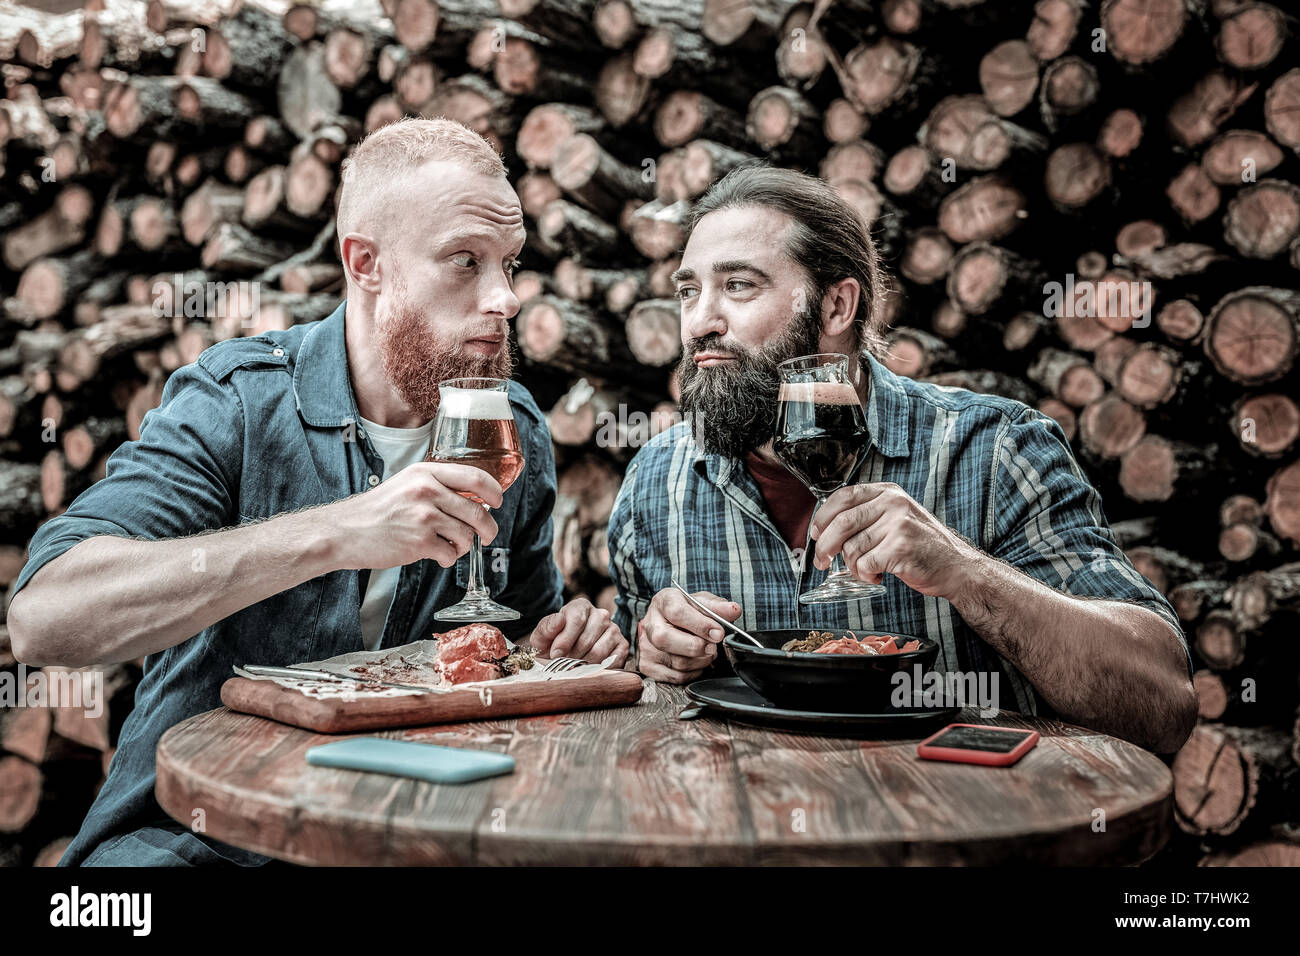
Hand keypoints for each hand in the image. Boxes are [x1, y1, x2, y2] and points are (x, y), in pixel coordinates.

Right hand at [322, 462, 502, 570]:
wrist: (344, 531)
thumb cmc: (377, 510)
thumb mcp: (407, 483)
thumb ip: (438, 486)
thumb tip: (475, 498)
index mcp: (426, 472)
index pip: (476, 477)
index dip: (494, 491)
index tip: (498, 502)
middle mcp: (427, 491)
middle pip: (478, 511)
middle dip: (488, 529)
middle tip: (486, 536)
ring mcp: (424, 516)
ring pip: (467, 535)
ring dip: (462, 546)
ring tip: (447, 546)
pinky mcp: (420, 542)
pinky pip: (451, 554)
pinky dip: (447, 559)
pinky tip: (435, 555)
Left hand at [528, 598, 627, 665]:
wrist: (565, 655)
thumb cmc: (553, 644)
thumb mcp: (542, 637)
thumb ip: (547, 627)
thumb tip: (559, 621)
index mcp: (581, 606)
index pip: (577, 620)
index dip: (564, 640)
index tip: (555, 654)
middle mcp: (601, 614)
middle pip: (587, 639)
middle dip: (572, 656)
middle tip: (564, 663)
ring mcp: (614, 629)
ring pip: (599, 652)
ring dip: (583, 664)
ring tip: (575, 665)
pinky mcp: (622, 646)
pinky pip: (611, 661)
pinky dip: (598, 668)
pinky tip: (589, 668)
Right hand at [634, 589, 739, 683]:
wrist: (668, 622)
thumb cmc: (686, 611)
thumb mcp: (702, 602)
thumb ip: (717, 607)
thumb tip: (733, 610)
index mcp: (663, 602)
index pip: (677, 613)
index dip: (700, 625)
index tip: (718, 633)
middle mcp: (650, 623)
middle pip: (666, 639)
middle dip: (696, 647)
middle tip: (713, 647)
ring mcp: (646, 646)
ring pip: (675, 661)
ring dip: (700, 661)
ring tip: (708, 653)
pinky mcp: (648, 665)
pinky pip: (675, 677)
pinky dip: (693, 673)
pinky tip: (698, 663)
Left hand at [810, 482, 981, 599]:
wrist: (956, 567)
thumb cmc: (922, 546)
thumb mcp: (896, 518)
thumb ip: (867, 516)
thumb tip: (825, 529)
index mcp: (889, 493)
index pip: (844, 497)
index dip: (823, 516)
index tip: (815, 532)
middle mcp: (893, 504)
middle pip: (841, 523)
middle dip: (824, 546)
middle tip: (821, 561)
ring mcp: (898, 525)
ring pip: (851, 548)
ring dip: (853, 566)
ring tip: (868, 570)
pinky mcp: (900, 548)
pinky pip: (864, 565)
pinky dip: (865, 576)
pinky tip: (877, 576)